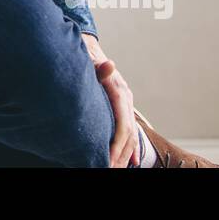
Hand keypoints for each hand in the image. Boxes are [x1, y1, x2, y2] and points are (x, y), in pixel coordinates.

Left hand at [88, 46, 137, 167]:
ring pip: (131, 135)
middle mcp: (125, 99)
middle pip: (129, 134)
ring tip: (117, 169)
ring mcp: (125, 103)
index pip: (123, 125)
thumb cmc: (85, 57)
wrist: (89, 49)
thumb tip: (109, 65)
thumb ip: (99, 68)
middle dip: (121, 155)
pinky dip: (132, 147)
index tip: (109, 160)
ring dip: (126, 154)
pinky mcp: (121, 106)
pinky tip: (133, 162)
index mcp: (119, 92)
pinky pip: (130, 130)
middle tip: (110, 170)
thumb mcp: (90, 61)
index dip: (117, 145)